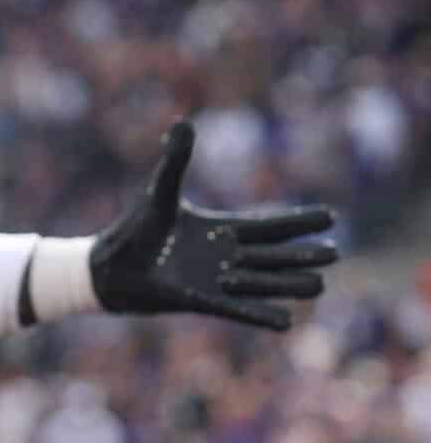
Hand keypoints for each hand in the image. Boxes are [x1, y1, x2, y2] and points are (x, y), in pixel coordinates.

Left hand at [91, 121, 337, 329]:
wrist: (109, 266)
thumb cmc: (136, 229)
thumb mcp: (159, 192)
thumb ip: (175, 161)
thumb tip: (183, 122)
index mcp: (223, 229)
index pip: (269, 225)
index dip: (298, 222)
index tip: (330, 217)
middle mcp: (227, 257)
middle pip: (274, 255)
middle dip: (302, 255)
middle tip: (333, 253)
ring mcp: (218, 282)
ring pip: (263, 283)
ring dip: (287, 284)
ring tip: (320, 285)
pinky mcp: (201, 302)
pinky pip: (238, 311)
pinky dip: (260, 315)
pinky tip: (286, 320)